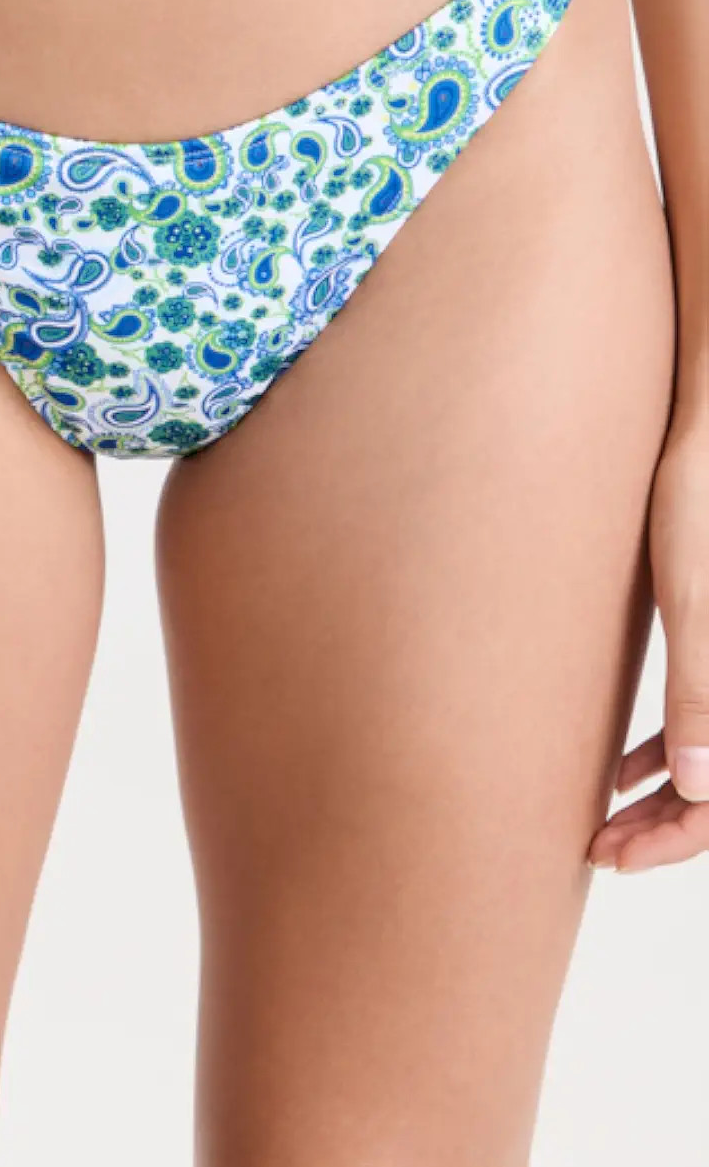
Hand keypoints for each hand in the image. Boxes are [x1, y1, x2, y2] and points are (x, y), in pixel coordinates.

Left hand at [590, 409, 708, 871]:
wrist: (703, 437)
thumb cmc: (698, 504)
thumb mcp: (691, 600)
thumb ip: (700, 692)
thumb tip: (698, 789)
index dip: (673, 841)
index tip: (611, 856)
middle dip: (663, 831)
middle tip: (597, 850)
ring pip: (708, 761)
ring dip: (663, 798)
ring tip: (601, 819)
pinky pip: (703, 720)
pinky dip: (667, 754)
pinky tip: (618, 768)